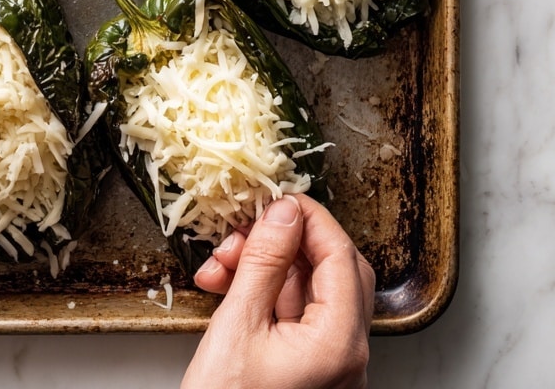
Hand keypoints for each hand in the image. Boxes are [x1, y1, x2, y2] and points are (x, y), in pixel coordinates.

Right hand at [181, 194, 374, 388]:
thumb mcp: (237, 325)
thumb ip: (265, 263)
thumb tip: (283, 212)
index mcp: (339, 343)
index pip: (340, 255)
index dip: (309, 217)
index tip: (275, 197)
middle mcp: (346, 354)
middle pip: (331, 270)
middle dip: (283, 242)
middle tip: (244, 231)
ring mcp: (329, 363)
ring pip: (308, 289)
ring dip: (264, 267)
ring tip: (220, 266)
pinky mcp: (308, 368)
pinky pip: (293, 314)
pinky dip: (261, 293)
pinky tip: (225, 286)